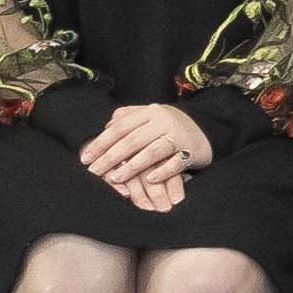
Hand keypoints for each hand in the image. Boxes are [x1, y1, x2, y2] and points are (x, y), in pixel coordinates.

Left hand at [81, 103, 210, 210]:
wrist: (206, 128)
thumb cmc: (169, 126)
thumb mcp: (149, 116)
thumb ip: (127, 117)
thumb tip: (105, 127)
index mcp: (149, 112)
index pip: (120, 127)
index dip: (101, 142)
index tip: (86, 157)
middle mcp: (162, 121)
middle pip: (132, 140)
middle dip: (110, 157)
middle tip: (95, 171)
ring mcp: (177, 136)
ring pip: (151, 151)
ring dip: (132, 166)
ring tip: (115, 177)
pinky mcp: (190, 150)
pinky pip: (174, 162)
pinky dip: (161, 171)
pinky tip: (149, 179)